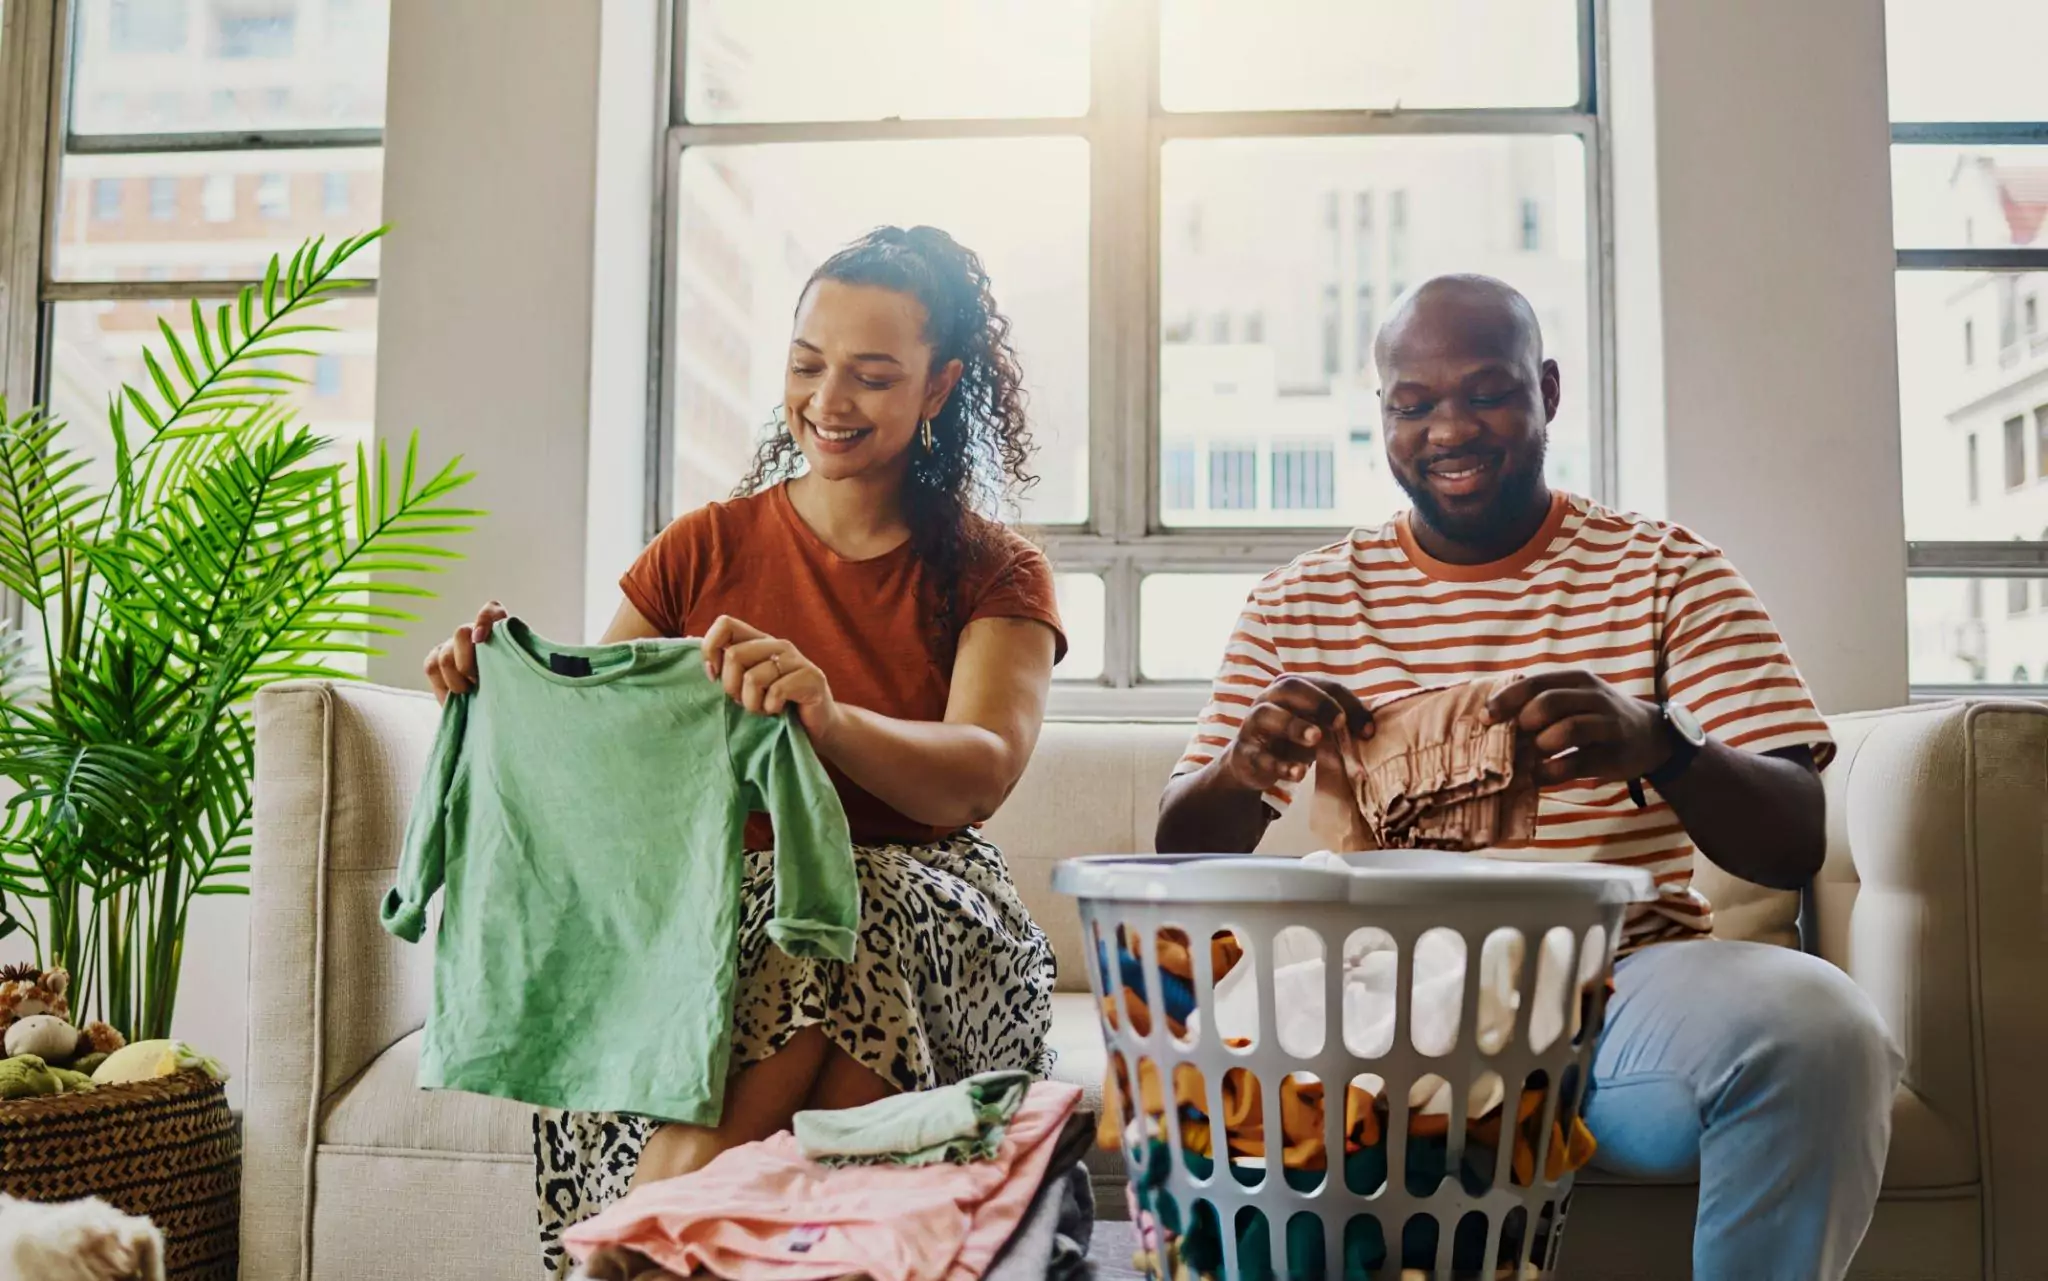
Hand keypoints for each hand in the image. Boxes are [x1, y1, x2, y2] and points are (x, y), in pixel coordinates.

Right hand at [422, 601, 507, 704]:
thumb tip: (517, 656)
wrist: (494, 706)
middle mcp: (474, 634)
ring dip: (456, 679)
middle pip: (461, 632)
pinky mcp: (436, 660)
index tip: (480, 639)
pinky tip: (455, 694)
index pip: (492, 611)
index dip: (484, 620)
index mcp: (499, 632)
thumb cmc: (511, 689)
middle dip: (467, 663)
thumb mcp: (521, 676)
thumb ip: (517, 661)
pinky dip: (442, 684)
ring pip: (445, 656)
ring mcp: (453, 646)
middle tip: (478, 682)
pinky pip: (431, 667)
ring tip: (469, 691)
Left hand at [703, 615, 836, 739]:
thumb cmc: (776, 705)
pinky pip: (776, 692)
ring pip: (753, 678)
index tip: (713, 676)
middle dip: (732, 687)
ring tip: (763, 709)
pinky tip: (779, 711)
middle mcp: (778, 645)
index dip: (711, 649)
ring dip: (752, 704)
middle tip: (744, 701)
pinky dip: (771, 709)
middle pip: (734, 655)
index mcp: (759, 641)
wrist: (817, 728)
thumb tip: (689, 639)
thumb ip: (725, 663)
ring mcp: (797, 660)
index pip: (725, 624)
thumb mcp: (745, 683)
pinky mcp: (812, 678)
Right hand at [1217, 675, 1370, 793]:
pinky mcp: (1244, 752)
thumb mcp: (1317, 728)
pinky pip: (1260, 755)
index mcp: (1292, 687)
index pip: (1325, 685)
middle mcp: (1269, 699)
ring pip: (1268, 715)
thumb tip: (1370, 730)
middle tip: (1339, 722)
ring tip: (1316, 738)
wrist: (1252, 764)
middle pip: (1290, 687)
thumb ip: (1340, 724)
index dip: (1349, 705)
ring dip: (1294, 725)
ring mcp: (1252, 724)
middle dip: (1318, 702)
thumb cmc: (1292, 740)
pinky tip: (1299, 773)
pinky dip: (1280, 764)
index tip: (1368, 731)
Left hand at [1486, 669, 1668, 785]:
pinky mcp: (1614, 755)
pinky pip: (1576, 763)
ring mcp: (1608, 725)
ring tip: (1532, 756)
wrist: (1651, 736)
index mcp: (1577, 680)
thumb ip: (1540, 701)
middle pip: (1549, 703)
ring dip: (1540, 746)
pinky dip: (1551, 772)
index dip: (1506, 700)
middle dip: (1524, 722)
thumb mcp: (1575, 698)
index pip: (1535, 683)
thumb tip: (1492, 718)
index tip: (1485, 717)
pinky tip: (1541, 775)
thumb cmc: (1597, 715)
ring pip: (1567, 730)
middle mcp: (1594, 697)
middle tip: (1515, 739)